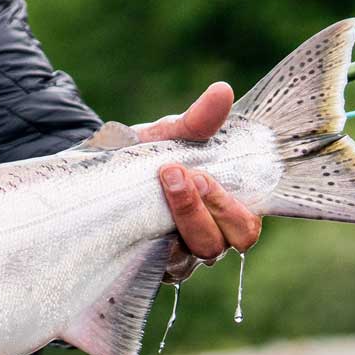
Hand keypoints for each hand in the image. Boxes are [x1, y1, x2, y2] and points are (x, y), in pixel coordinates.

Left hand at [136, 81, 263, 272]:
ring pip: (201, 249)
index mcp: (226, 209)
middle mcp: (211, 236)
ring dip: (186, 214)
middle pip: (230, 240)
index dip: (237, 208)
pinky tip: (141, 214)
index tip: (206, 174)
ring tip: (166, 179)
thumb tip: (222, 90)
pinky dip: (156, 239)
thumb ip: (199, 120)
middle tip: (184, 174)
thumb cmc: (153, 155)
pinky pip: (164, 262)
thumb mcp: (173, 135)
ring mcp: (183, 252)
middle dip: (210, 207)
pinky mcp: (155, 263)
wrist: (105, 173)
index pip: (248, 225)